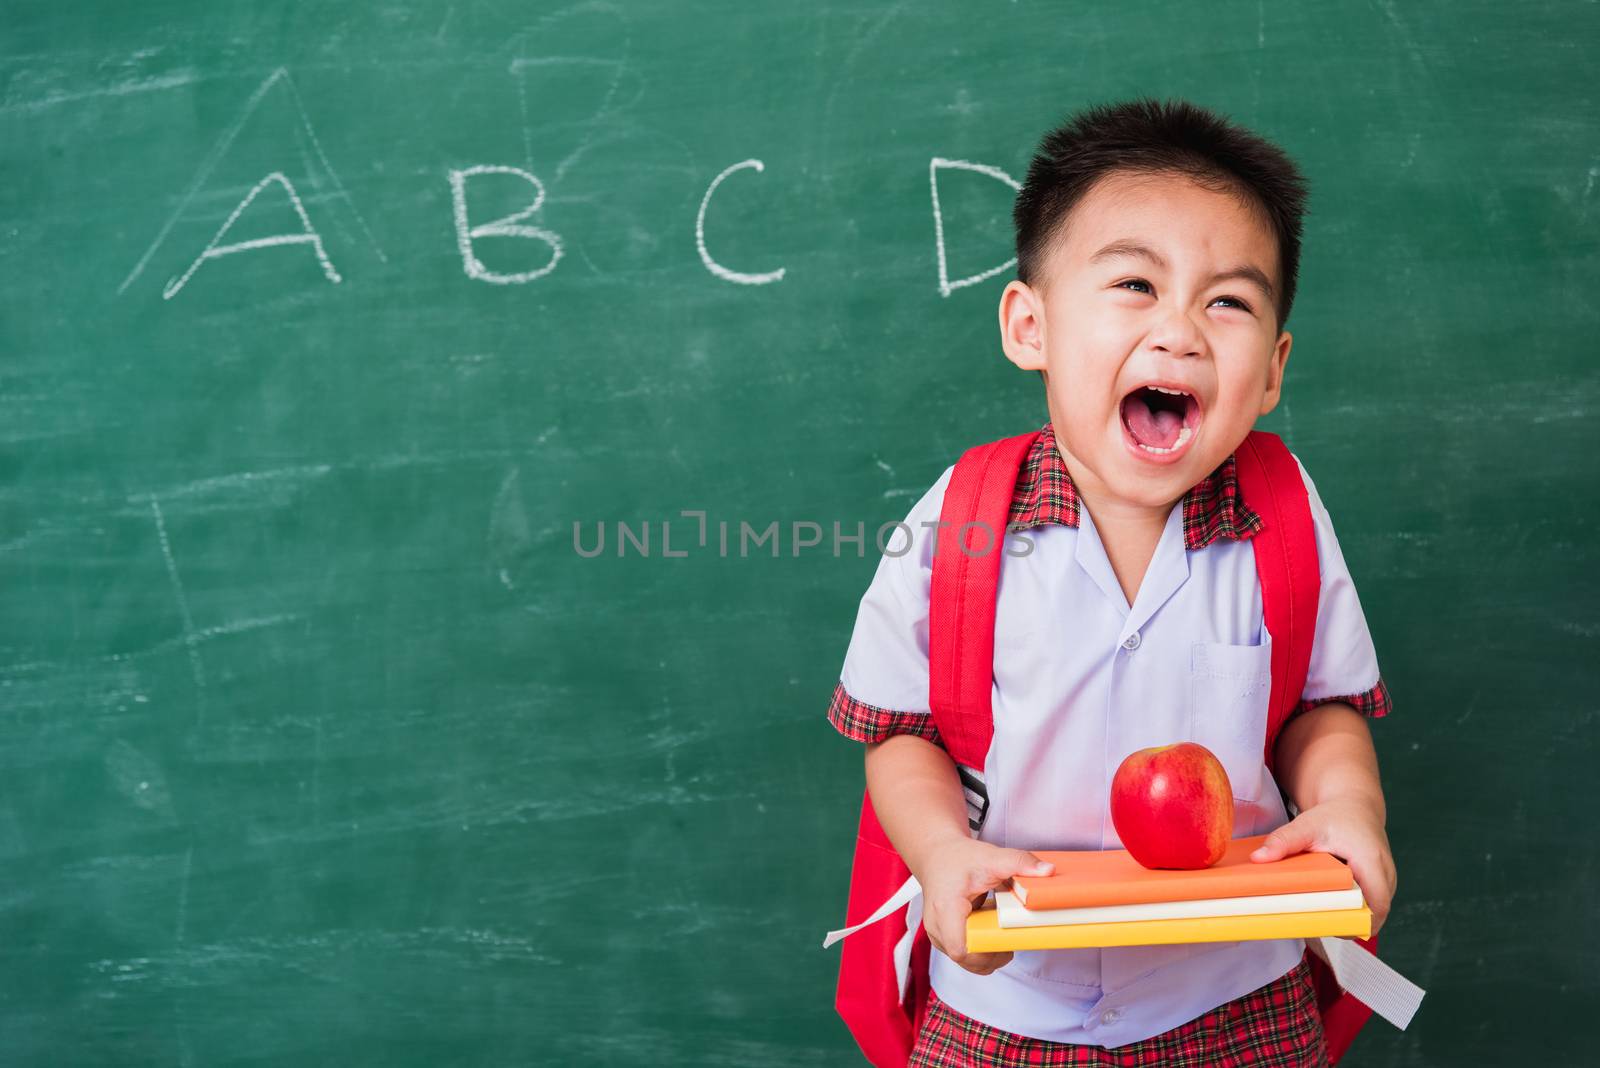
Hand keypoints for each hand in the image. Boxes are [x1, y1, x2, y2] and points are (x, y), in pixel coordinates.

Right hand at [916, 837, 1054, 974]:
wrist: (936, 854)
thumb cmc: (959, 857)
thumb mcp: (992, 856)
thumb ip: (1020, 862)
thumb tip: (1048, 871)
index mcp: (945, 908)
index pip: (961, 950)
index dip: (987, 953)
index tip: (1006, 940)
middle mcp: (936, 926)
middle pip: (968, 960)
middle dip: (994, 954)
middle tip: (1010, 936)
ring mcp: (937, 935)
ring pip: (967, 962)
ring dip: (989, 953)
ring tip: (1001, 932)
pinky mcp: (942, 938)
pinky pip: (965, 955)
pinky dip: (981, 949)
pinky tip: (990, 931)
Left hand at [1250, 797, 1396, 934]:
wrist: (1354, 804)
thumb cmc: (1335, 816)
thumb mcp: (1306, 825)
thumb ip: (1283, 841)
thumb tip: (1258, 858)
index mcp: (1371, 862)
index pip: (1377, 906)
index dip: (1357, 922)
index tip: (1330, 927)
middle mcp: (1385, 873)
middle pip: (1375, 913)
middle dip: (1349, 922)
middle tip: (1317, 923)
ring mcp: (1387, 880)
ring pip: (1373, 911)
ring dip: (1351, 916)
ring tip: (1321, 914)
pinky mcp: (1381, 884)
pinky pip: (1371, 904)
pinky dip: (1354, 908)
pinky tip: (1331, 906)